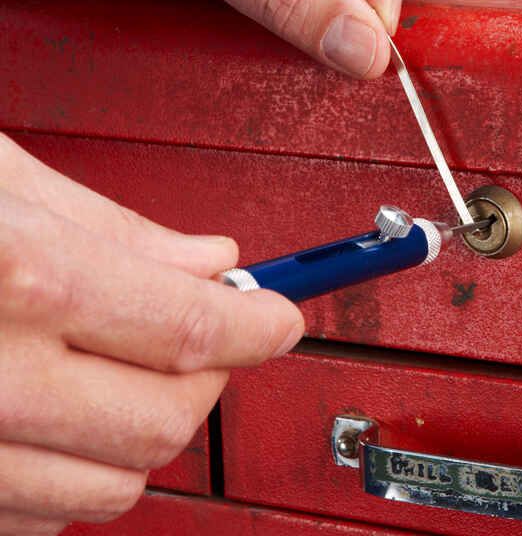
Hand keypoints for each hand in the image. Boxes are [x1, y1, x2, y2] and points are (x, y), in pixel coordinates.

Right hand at [0, 134, 303, 533]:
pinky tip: (69, 412)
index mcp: (15, 280)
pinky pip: (42, 515)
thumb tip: (211, 259)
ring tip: (137, 365)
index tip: (282, 315)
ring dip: (152, 424)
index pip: (191, 327)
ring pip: (115, 482)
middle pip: (167, 418)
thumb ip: (117, 227)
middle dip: (211, 375)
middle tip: (209, 331)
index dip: (258, 322)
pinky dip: (83, 466)